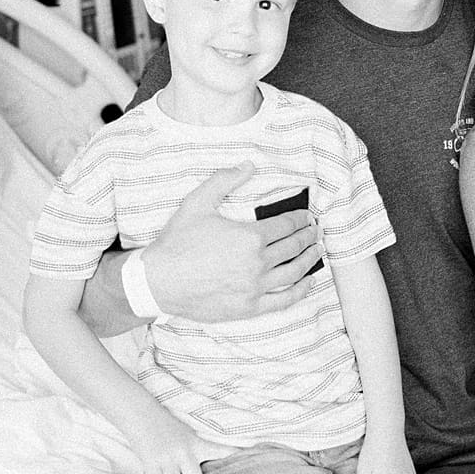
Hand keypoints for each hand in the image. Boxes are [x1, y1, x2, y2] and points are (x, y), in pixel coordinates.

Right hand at [130, 414, 237, 473]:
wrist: (141, 413)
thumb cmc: (165, 423)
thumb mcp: (187, 432)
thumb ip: (198, 447)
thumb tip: (204, 466)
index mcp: (196, 442)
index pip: (221, 450)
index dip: (234, 455)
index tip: (250, 451)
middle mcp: (185, 451)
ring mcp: (168, 457)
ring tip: (166, 471)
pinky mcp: (151, 463)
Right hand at [144, 164, 323, 321]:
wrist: (158, 281)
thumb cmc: (177, 242)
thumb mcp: (198, 202)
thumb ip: (224, 180)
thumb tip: (249, 166)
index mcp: (250, 237)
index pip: (287, 226)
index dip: (301, 219)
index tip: (307, 216)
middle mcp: (258, 263)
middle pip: (294, 247)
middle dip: (308, 236)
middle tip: (315, 231)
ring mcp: (255, 288)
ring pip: (294, 272)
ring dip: (309, 260)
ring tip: (316, 250)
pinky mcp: (249, 307)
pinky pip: (284, 300)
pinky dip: (301, 290)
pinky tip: (308, 281)